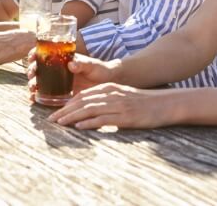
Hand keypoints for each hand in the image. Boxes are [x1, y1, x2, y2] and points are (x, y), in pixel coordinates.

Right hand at [27, 53, 117, 100]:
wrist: (106, 84)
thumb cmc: (100, 70)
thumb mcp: (92, 65)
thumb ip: (82, 64)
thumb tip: (71, 64)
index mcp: (63, 59)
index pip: (44, 53)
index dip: (35, 54)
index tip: (32, 58)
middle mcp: (57, 69)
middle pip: (38, 68)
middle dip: (31, 71)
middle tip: (32, 75)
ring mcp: (58, 82)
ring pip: (39, 81)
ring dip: (32, 84)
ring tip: (32, 88)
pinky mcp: (60, 94)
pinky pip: (46, 94)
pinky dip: (38, 96)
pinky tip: (34, 99)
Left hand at [47, 83, 171, 129]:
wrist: (165, 104)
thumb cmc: (144, 103)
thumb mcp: (122, 97)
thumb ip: (107, 101)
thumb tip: (91, 113)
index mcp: (109, 88)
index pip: (83, 96)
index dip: (67, 104)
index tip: (56, 112)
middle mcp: (110, 94)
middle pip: (82, 102)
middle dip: (64, 111)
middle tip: (50, 120)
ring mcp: (117, 105)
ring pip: (88, 110)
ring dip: (72, 117)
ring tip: (59, 123)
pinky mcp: (124, 116)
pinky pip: (103, 119)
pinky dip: (89, 123)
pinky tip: (78, 127)